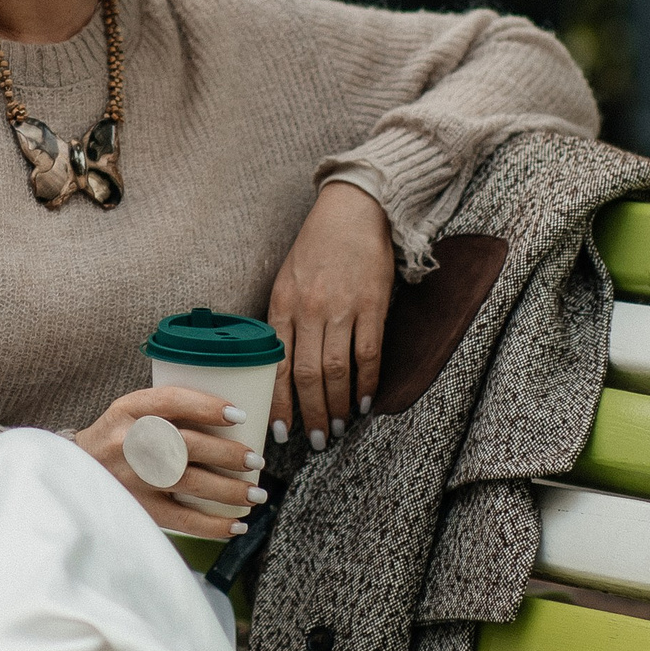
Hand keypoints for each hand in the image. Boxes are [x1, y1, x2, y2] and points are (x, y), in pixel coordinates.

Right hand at [75, 382, 266, 542]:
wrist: (73, 473)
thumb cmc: (116, 439)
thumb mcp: (130, 412)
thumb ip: (168, 411)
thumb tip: (231, 418)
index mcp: (129, 409)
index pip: (172, 401)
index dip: (208, 406)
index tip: (239, 415)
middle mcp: (129, 442)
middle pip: (188, 445)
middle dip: (229, 454)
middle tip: (256, 460)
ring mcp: (133, 478)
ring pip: (191, 483)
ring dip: (230, 491)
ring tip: (257, 494)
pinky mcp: (138, 509)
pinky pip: (182, 521)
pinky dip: (213, 525)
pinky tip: (236, 525)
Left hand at [267, 181, 394, 449]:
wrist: (352, 209)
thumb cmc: (316, 246)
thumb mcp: (286, 279)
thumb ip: (283, 320)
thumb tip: (281, 367)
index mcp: (281, 304)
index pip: (277, 365)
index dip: (279, 402)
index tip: (281, 430)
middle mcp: (308, 309)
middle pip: (308, 375)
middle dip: (310, 414)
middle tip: (315, 440)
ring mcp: (342, 308)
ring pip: (336, 370)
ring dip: (337, 405)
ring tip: (337, 428)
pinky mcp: (372, 304)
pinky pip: (368, 353)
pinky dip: (366, 383)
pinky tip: (364, 402)